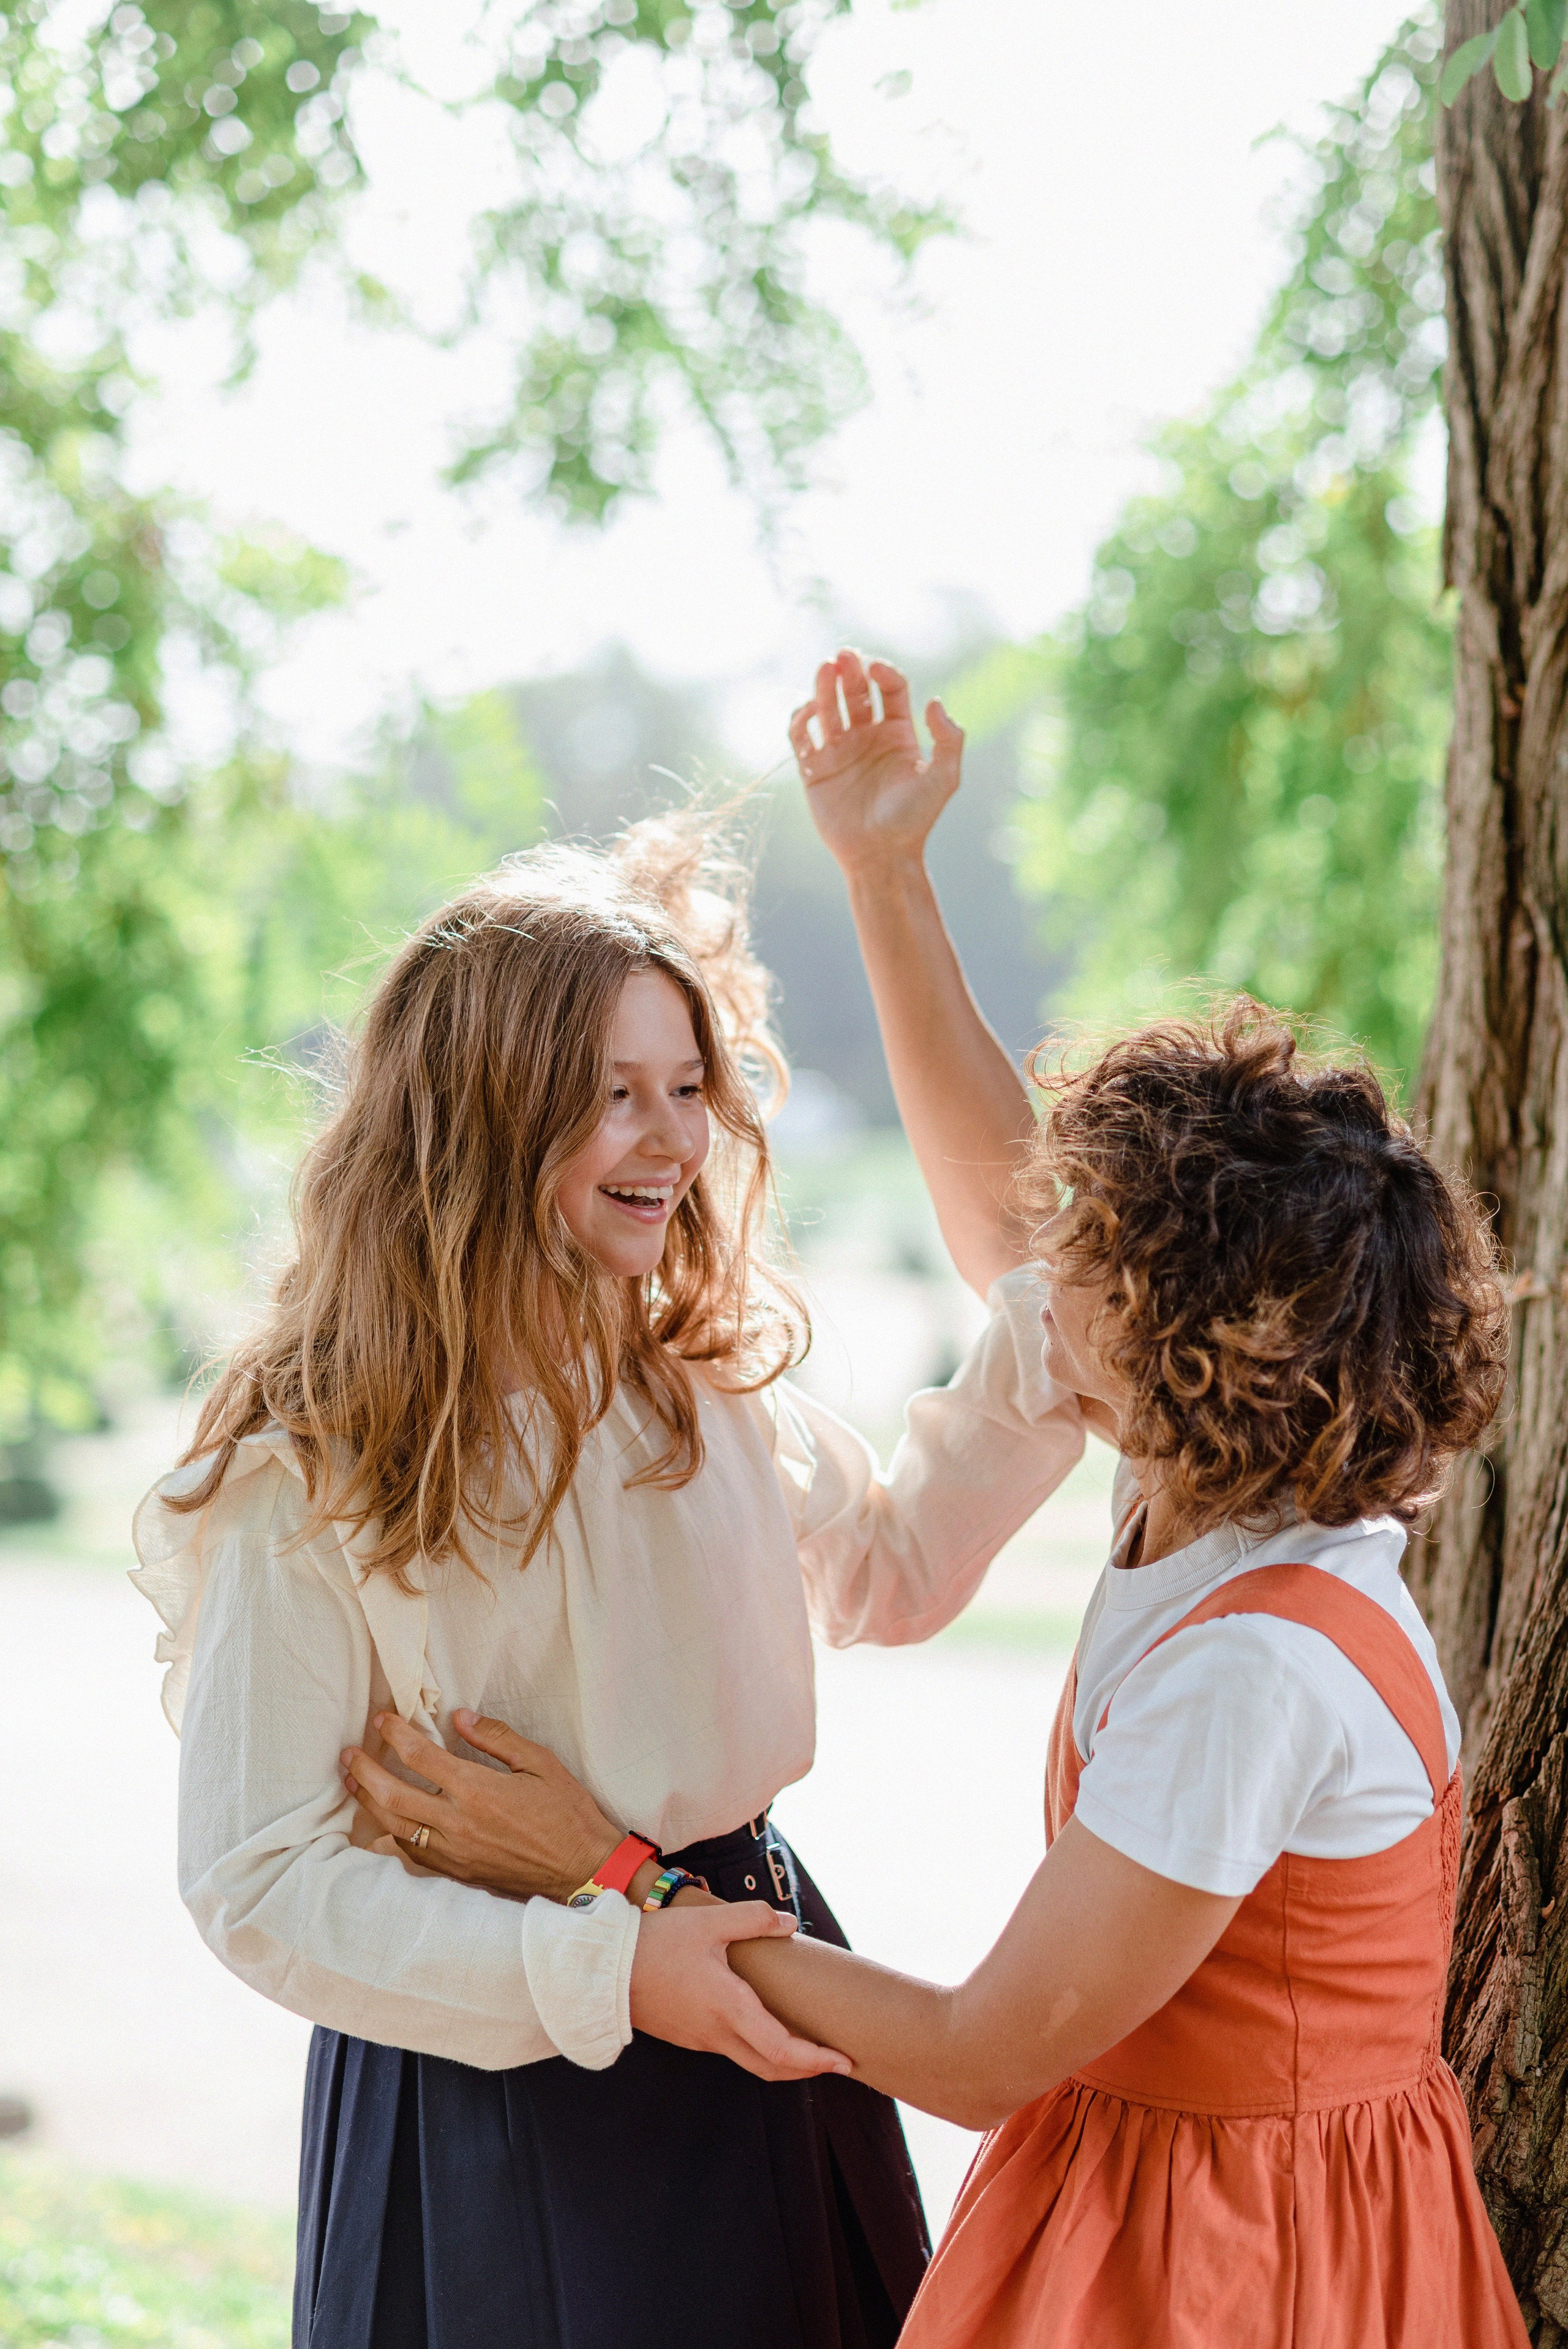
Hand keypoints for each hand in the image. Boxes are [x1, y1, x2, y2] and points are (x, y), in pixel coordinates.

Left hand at [342, 1709, 621, 1900]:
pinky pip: (411, 1854)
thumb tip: (459, 1718)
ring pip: (395, 1826)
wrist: (583, 1871)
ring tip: (352, 1783)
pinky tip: (383, 1824)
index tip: (382, 1720)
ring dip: (368, 1802)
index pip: (420, 1757)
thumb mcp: (541, 1763)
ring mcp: (453, 1853)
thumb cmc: (568, 1813)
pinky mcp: (456, 1874)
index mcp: (478, 1791)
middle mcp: (457, 1824)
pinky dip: (391, 1837)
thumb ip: (497, 1738)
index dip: (396, 1735)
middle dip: (365, 1770)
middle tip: (348, 1753)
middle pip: (393, 1794)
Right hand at [630, 1897, 851, 2083]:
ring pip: (751, 2061)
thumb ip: (752, 1919)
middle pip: (772, 2067)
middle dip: (809, 2068)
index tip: (844, 2060)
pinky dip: (759, 2049)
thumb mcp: (708, 1923)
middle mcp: (717, 2034)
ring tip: (810, 2045)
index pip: (782, 2049)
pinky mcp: (688, 2035)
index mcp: (728, 2009)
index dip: (816, 2059)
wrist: (603, 1971)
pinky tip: (766, 2029)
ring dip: (784, 2060)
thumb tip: (789, 1923)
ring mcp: (700, 2040)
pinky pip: (732, 2050)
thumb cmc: (656, 1944)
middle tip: (838, 2061)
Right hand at [789, 648, 963, 879]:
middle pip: (856, 691)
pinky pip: (802, 736)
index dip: (883, 673)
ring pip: (828, 707)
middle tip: (843, 656)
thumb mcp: (944, 779)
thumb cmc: (914, 820)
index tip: (875, 669)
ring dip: (825, 686)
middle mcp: (868, 737)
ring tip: (825, 669)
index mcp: (899, 734)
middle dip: (850, 671)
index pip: (889, 690)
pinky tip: (810, 711)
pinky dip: (802, 719)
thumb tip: (935, 701)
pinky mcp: (815, 769)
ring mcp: (840, 750)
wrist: (880, 856)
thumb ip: (949, 740)